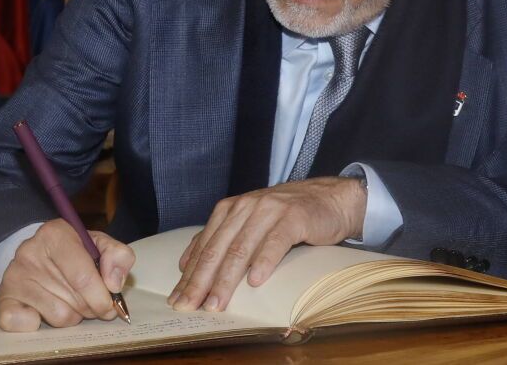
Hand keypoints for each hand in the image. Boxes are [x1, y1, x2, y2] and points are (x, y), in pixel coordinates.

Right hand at [0, 221, 134, 331]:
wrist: (37, 255)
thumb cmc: (74, 253)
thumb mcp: (99, 246)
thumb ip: (118, 256)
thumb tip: (113, 284)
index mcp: (55, 233)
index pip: (83, 276)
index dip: (101, 297)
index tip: (109, 306)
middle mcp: (30, 251)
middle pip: (74, 300)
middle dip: (89, 308)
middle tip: (88, 301)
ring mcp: (14, 275)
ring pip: (58, 317)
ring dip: (70, 316)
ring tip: (66, 300)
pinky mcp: (3, 298)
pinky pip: (26, 324)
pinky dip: (39, 324)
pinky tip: (42, 310)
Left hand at [169, 176, 365, 311]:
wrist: (329, 199)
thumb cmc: (286, 217)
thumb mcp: (248, 224)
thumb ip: (220, 240)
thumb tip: (186, 265)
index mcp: (229, 210)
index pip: (204, 247)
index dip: (189, 276)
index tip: (178, 300)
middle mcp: (244, 208)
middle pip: (217, 249)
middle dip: (200, 281)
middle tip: (190, 306)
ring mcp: (268, 210)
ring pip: (241, 249)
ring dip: (226, 280)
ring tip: (216, 303)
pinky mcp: (293, 217)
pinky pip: (274, 242)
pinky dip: (263, 262)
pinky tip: (255, 282)